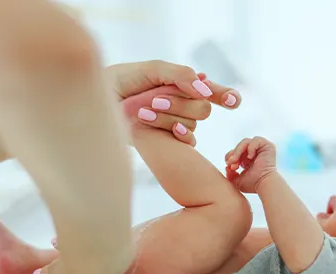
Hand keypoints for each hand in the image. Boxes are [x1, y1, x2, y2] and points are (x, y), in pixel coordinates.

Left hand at [109, 60, 241, 144]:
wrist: (102, 102)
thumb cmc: (123, 81)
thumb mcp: (153, 69)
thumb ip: (181, 75)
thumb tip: (204, 88)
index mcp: (183, 85)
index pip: (212, 91)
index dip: (225, 95)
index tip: (234, 101)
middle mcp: (183, 105)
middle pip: (202, 109)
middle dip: (180, 103)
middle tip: (154, 99)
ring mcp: (176, 124)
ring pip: (192, 124)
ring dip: (168, 116)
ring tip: (142, 112)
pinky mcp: (168, 141)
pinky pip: (188, 141)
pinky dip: (177, 133)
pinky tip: (161, 127)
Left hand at [225, 136, 277, 193]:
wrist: (263, 184)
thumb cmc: (253, 184)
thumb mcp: (236, 181)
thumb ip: (230, 175)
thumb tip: (227, 167)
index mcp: (248, 160)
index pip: (236, 152)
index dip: (231, 158)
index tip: (232, 167)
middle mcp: (255, 153)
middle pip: (239, 146)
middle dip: (234, 154)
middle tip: (232, 164)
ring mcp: (261, 149)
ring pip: (245, 142)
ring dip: (238, 150)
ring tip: (238, 160)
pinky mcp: (268, 146)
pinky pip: (255, 140)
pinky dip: (250, 148)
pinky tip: (250, 157)